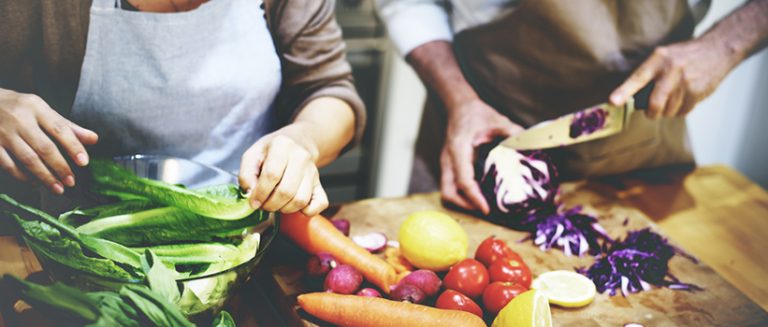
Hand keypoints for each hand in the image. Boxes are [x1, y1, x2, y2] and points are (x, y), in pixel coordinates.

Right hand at [0, 89, 97, 193]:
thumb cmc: (20, 108)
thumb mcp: (43, 110)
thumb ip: (68, 126)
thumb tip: (94, 139)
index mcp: (37, 108)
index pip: (60, 129)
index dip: (73, 146)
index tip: (84, 162)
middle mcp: (20, 119)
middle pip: (44, 147)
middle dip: (60, 167)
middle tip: (71, 182)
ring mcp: (3, 133)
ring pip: (27, 159)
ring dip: (45, 176)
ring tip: (58, 188)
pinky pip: (9, 165)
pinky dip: (23, 177)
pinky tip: (35, 184)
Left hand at [239, 123, 328, 216]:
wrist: (297, 143)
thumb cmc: (271, 152)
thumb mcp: (252, 155)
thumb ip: (246, 174)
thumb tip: (251, 194)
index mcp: (282, 145)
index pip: (272, 175)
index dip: (260, 193)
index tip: (253, 202)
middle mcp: (301, 157)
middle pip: (286, 190)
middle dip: (270, 204)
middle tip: (263, 204)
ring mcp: (313, 171)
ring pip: (300, 200)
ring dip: (284, 209)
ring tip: (275, 204)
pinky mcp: (320, 184)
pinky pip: (320, 204)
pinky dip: (307, 211)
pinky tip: (293, 206)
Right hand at [441, 98, 522, 214]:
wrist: (459, 106)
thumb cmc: (477, 113)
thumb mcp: (497, 119)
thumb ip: (512, 132)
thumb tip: (528, 146)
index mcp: (458, 149)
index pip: (463, 180)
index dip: (474, 197)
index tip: (487, 209)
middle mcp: (448, 159)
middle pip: (448, 192)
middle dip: (465, 205)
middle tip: (485, 209)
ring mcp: (446, 164)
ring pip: (447, 192)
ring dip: (462, 202)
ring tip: (482, 205)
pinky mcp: (449, 166)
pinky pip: (451, 186)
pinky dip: (462, 195)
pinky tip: (479, 194)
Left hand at [610, 39, 736, 118]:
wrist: (717, 50)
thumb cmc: (684, 56)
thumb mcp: (663, 56)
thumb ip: (649, 74)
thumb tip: (632, 98)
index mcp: (658, 59)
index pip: (638, 78)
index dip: (624, 91)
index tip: (613, 101)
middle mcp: (671, 71)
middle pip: (654, 104)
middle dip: (651, 113)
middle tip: (651, 111)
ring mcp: (686, 83)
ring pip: (668, 111)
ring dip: (667, 111)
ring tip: (673, 97)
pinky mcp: (697, 93)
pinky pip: (682, 112)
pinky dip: (680, 110)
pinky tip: (685, 97)